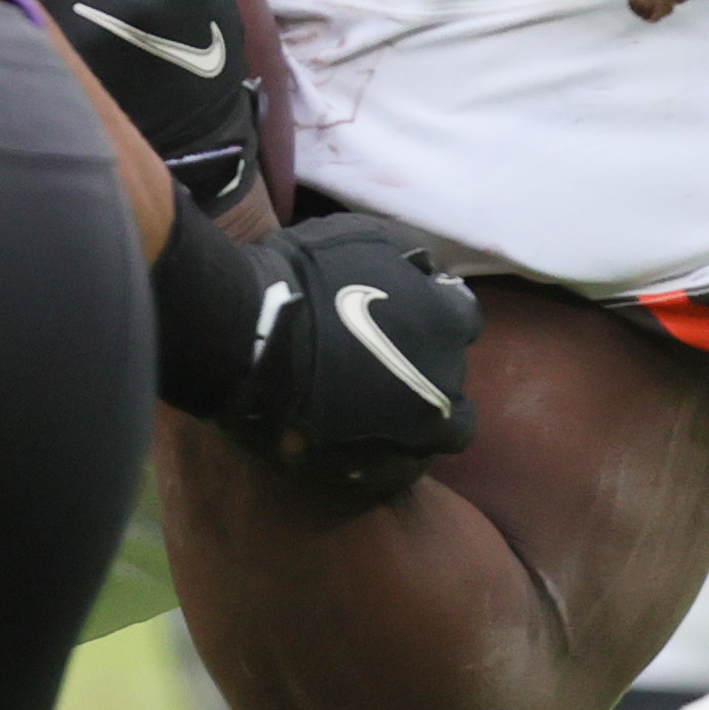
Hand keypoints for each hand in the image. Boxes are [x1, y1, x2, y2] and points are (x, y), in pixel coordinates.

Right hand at [156, 204, 480, 502]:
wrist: (245, 337)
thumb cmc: (302, 278)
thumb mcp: (365, 238)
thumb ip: (408, 253)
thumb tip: (428, 269)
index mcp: (447, 322)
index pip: (463, 319)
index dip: (433, 315)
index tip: (404, 315)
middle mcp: (444, 380)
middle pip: (451, 377)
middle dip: (427, 367)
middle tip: (384, 361)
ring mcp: (412, 431)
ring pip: (439, 433)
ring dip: (419, 418)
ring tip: (378, 410)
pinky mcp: (375, 468)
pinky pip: (398, 471)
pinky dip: (389, 457)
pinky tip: (364, 444)